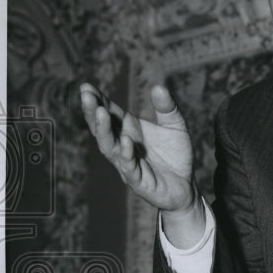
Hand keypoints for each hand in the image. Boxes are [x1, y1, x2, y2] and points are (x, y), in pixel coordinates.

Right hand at [80, 82, 196, 213]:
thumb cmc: (175, 155)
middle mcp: (123, 146)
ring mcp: (128, 164)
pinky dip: (126, 154)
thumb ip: (167, 108)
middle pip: (102, 129)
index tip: (86, 86)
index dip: (98, 100)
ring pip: (110, 148)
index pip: (109, 113)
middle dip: (93, 112)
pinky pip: (129, 168)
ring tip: (100, 112)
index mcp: (128, 129)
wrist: (186, 185)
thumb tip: (159, 87)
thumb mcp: (175, 125)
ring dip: (104, 130)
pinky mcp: (139, 182)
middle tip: (86, 95)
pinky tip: (126, 139)